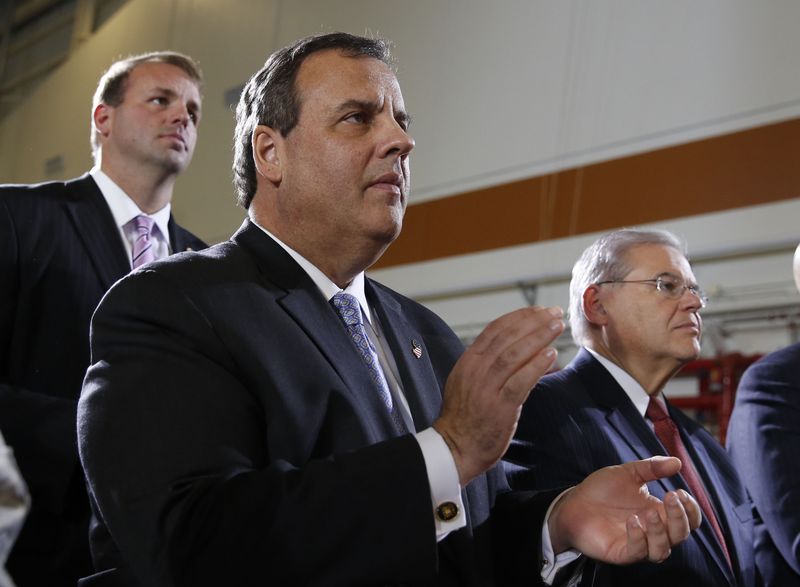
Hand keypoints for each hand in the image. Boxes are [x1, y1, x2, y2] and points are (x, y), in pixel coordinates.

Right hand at [433, 306, 563, 484]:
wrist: (455, 448)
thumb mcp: (469, 381)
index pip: (494, 330)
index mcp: (468, 361)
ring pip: (513, 355)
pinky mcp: (499, 407)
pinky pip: (520, 382)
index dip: (519, 317)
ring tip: (556, 327)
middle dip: (533, 322)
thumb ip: (489, 364)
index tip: (538, 310)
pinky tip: (551, 354)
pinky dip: (536, 366)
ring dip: (537, 337)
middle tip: (554, 313)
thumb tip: (518, 346)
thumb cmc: (465, 417)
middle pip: (506, 337)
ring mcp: (487, 389)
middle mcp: (475, 371)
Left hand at [548, 456, 701, 563]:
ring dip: (661, 532)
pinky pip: (637, 552)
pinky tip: (633, 521)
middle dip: (680, 517)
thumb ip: (652, 468)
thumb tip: (677, 462)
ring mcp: (638, 543)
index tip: (680, 493)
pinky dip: (639, 538)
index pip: (688, 520)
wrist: (573, 503)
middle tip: (670, 497)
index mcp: (658, 512)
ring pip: (663, 550)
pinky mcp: (621, 552)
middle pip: (680, 535)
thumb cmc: (602, 490)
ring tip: (649, 513)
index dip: (690, 510)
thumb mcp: (628, 473)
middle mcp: (652, 531)